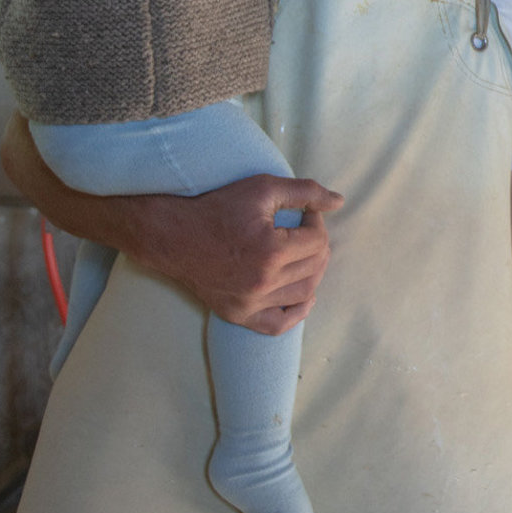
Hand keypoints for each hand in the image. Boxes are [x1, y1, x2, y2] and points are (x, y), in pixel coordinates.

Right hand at [131, 173, 342, 333]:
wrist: (172, 236)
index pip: (318, 239)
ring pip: (304, 294)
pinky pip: (279, 324)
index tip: (305, 213)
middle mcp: (263, 282)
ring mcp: (250, 303)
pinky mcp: (238, 315)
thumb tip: (339, 202)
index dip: (316, 221)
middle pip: (315, 266)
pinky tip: (302, 295)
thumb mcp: (262, 188)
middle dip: (317, 244)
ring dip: (313, 272)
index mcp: (271, 251)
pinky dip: (297, 312)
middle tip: (305, 230)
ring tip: (303, 254)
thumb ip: (304, 192)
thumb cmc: (217, 207)